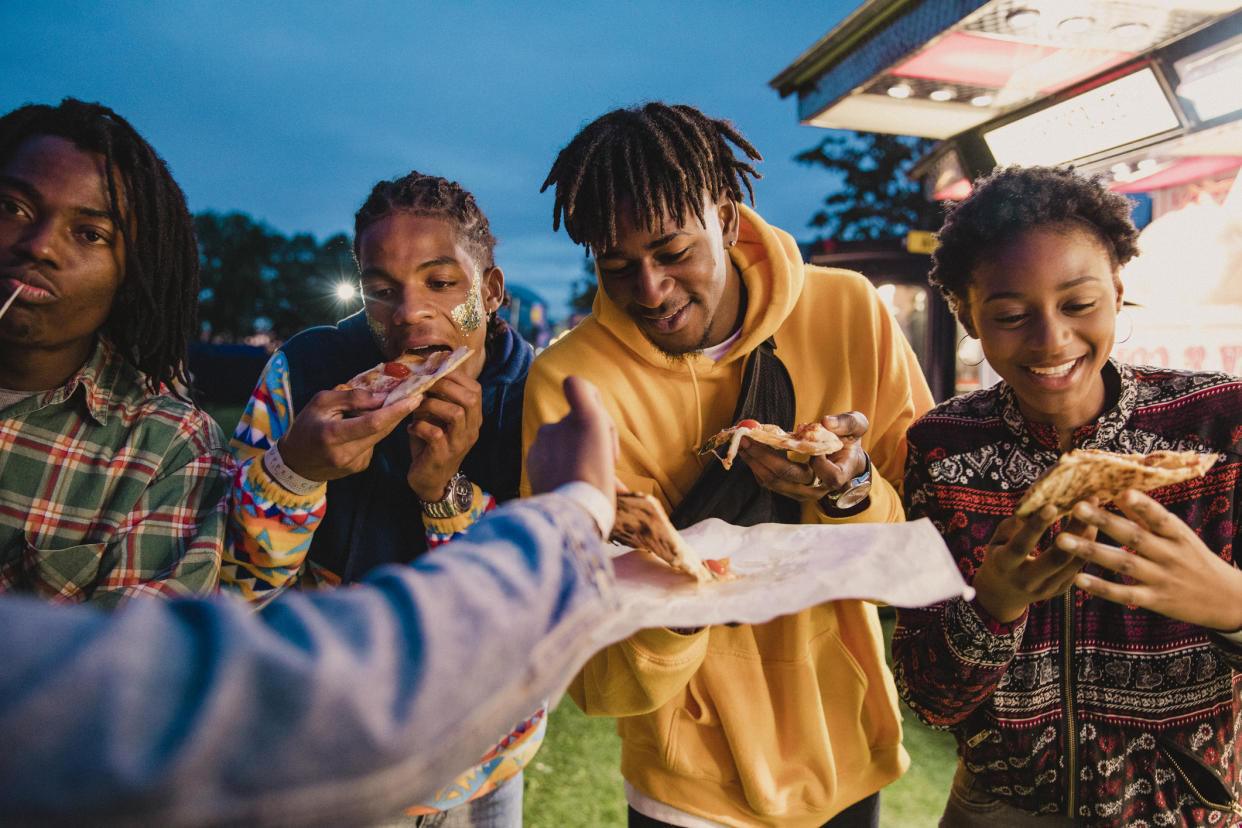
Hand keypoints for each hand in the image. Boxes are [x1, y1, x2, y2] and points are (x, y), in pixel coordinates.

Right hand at [278, 388, 422, 481]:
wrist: (296, 462)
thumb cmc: (306, 425)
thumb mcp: (321, 402)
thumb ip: (352, 398)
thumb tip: (382, 396)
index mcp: (331, 434)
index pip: (372, 422)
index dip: (396, 410)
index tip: (415, 398)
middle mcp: (345, 453)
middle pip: (382, 430)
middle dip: (399, 412)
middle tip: (413, 395)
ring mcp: (354, 463)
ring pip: (380, 436)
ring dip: (385, 420)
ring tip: (372, 408)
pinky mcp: (359, 467)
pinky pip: (373, 444)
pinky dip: (373, 432)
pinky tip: (359, 428)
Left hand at [405, 372, 482, 500]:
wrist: (431, 481)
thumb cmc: (431, 445)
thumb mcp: (437, 419)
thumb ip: (435, 399)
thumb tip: (421, 373)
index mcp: (473, 418)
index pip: (475, 389)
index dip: (456, 376)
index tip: (435, 370)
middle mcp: (471, 430)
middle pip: (470, 398)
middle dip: (444, 386)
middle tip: (424, 385)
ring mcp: (459, 443)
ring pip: (456, 414)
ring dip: (432, 405)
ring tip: (417, 407)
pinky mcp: (443, 456)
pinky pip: (435, 434)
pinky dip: (419, 426)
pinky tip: (411, 428)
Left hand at [527, 376, 617, 498]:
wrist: (569, 515)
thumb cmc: (596, 485)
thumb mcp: (604, 447)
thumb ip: (592, 421)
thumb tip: (588, 416)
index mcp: (584, 418)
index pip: (576, 385)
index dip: (587, 395)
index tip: (597, 419)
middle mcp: (558, 423)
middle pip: (576, 422)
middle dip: (590, 442)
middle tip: (605, 468)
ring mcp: (541, 442)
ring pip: (564, 442)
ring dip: (577, 457)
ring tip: (590, 482)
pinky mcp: (531, 459)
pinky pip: (549, 455)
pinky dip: (560, 467)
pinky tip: (571, 485)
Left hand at [736, 412, 868, 502]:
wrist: (842, 459)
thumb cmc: (848, 441)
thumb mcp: (856, 426)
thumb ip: (846, 423)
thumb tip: (825, 422)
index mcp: (839, 474)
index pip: (829, 476)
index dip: (819, 461)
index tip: (808, 437)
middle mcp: (818, 488)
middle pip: (789, 477)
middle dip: (764, 456)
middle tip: (747, 437)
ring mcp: (801, 492)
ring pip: (773, 481)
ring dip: (754, 461)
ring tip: (741, 442)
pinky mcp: (787, 489)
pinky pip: (768, 481)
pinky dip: (755, 464)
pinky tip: (747, 449)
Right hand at [971, 503, 1094, 622]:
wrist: (1002, 595)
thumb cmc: (998, 558)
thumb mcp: (996, 541)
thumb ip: (1012, 525)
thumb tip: (1034, 503)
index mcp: (1004, 565)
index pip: (1021, 545)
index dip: (1035, 526)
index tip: (1052, 506)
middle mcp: (1025, 580)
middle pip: (1055, 557)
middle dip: (1074, 529)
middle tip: (1086, 503)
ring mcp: (1045, 588)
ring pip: (1072, 564)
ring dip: (1086, 537)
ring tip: (1096, 513)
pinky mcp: (1059, 590)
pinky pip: (1076, 568)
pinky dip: (1086, 547)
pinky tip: (1092, 529)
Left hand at [1055, 491, 1241, 631]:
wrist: (1227, 600)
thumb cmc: (1195, 560)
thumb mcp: (1180, 536)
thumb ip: (1149, 517)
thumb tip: (1122, 491)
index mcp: (1177, 534)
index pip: (1159, 517)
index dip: (1142, 505)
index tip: (1121, 492)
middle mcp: (1169, 554)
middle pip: (1133, 536)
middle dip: (1103, 521)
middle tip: (1075, 507)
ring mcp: (1161, 578)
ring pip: (1123, 562)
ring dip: (1090, 551)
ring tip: (1061, 540)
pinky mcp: (1155, 600)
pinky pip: (1124, 593)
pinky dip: (1101, 587)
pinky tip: (1078, 579)